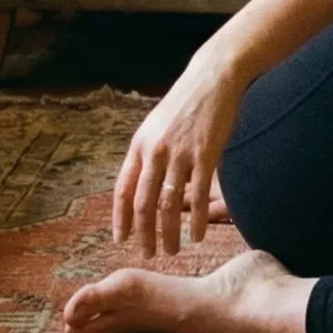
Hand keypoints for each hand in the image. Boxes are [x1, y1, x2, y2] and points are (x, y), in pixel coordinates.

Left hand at [114, 57, 245, 257]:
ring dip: (169, 232)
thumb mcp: (156, 126)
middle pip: (143, 203)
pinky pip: (199, 195)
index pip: (123, 189)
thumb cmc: (185, 104)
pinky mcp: (206, 154)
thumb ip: (148, 155)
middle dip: (144, 234)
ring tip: (172, 250)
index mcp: (139, 145)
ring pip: (169, 204)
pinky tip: (197, 236)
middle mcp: (155, 151)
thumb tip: (142, 185)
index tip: (121, 239)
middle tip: (148, 254)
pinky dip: (196, 220)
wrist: (212, 78)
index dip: (121, 218)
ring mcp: (180, 153)